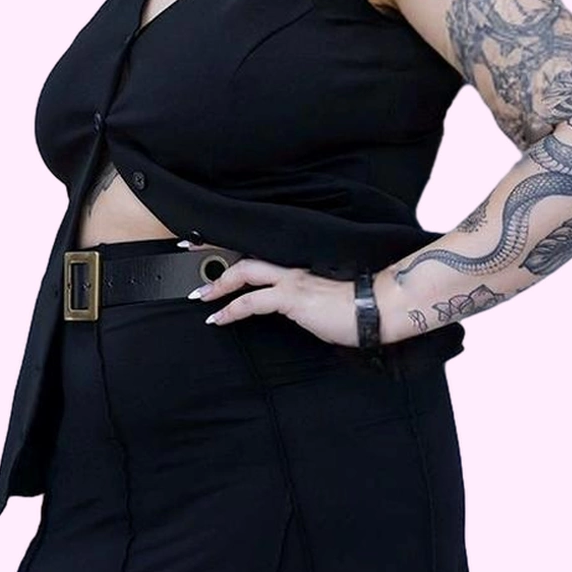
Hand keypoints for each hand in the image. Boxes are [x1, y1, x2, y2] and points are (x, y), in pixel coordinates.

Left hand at [178, 238, 361, 347]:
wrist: (377, 309)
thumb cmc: (357, 311)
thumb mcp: (321, 306)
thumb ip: (302, 304)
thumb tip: (292, 314)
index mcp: (299, 271)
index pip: (261, 258)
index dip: (234, 254)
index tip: (212, 252)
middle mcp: (292, 270)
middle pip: (246, 257)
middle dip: (217, 259)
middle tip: (194, 265)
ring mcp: (291, 281)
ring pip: (244, 272)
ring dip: (217, 285)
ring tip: (201, 296)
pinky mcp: (292, 298)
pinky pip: (252, 301)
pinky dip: (231, 309)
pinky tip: (218, 319)